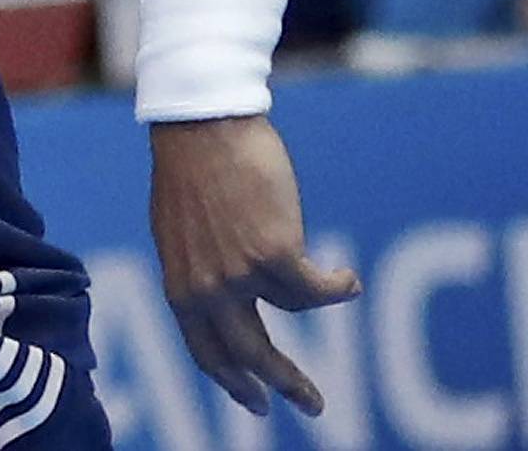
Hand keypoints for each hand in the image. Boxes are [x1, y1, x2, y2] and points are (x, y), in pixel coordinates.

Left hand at [149, 116, 360, 417]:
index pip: (206, 351)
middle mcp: (207, 289)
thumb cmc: (190, 166)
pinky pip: (317, 288)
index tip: (256, 403)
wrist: (201, 123)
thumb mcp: (179, 229)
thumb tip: (220, 296)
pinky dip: (337, 285)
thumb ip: (198, 268)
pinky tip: (347, 280)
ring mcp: (240, 274)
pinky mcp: (275, 255)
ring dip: (320, 300)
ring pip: (293, 310)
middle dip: (285, 383)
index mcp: (180, 285)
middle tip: (313, 404)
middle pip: (251, 354)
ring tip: (341, 288)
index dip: (232, 381)